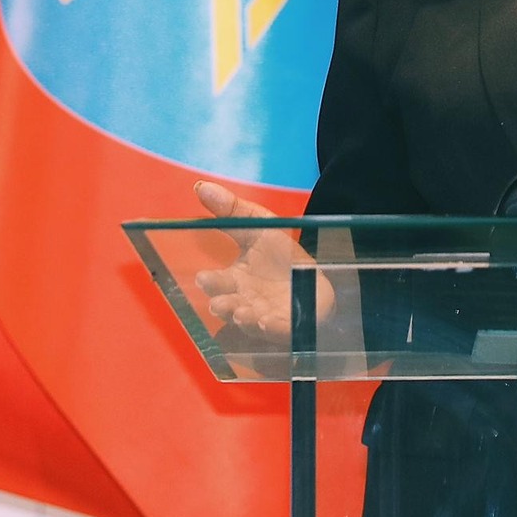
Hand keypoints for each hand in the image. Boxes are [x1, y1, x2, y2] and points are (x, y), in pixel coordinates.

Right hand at [192, 180, 325, 339]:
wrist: (316, 275)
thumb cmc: (281, 255)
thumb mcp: (259, 226)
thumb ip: (231, 210)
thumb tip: (200, 186)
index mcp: (234, 280)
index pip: (216, 283)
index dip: (210, 282)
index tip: (204, 277)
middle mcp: (245, 302)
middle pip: (228, 307)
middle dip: (223, 305)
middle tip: (220, 302)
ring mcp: (265, 316)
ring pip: (249, 322)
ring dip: (244, 318)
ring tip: (244, 312)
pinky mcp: (288, 326)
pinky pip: (277, 330)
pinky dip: (271, 328)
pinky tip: (267, 321)